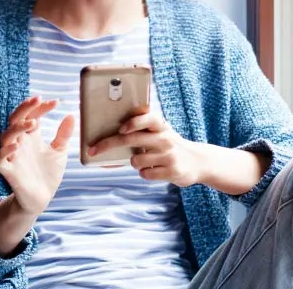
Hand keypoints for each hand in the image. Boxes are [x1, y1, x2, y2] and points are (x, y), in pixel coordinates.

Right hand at [0, 96, 74, 215]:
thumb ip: (63, 134)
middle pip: (15, 119)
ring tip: (33, 124)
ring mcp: (12, 156)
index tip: (56, 102)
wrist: (42, 198)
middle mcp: (19, 143)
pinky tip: (17, 144)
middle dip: (25, 108)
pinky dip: (6, 151)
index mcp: (31, 137)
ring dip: (17, 128)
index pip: (32, 115)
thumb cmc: (48, 173)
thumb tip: (70, 115)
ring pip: (6, 136)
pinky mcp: (8, 171)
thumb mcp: (59, 152)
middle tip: (37, 100)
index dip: (41, 107)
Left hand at [88, 112, 203, 186]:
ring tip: (148, 161)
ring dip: (135, 162)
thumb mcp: (162, 132)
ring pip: (135, 161)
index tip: (121, 129)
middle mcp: (165, 139)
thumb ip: (143, 129)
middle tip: (93, 150)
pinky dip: (145, 173)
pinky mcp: (171, 171)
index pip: (148, 118)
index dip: (134, 123)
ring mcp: (169, 156)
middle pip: (131, 140)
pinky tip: (155, 169)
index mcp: (161, 126)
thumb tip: (113, 131)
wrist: (199, 162)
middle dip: (108, 145)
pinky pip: (144, 174)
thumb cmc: (171, 145)